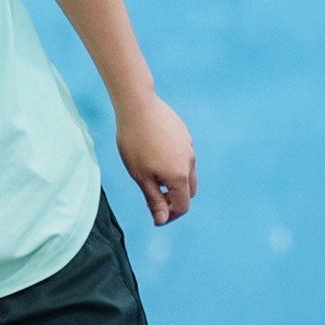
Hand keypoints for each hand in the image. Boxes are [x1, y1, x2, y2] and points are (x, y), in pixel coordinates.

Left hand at [116, 95, 196, 225]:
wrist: (138, 106)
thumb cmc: (135, 142)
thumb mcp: (140, 177)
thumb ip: (154, 200)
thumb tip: (162, 219)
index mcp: (179, 176)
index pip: (182, 206)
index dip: (170, 215)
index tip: (156, 216)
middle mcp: (189, 162)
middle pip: (189, 191)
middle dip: (175, 199)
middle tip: (154, 198)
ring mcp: (189, 147)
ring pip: (187, 172)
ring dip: (175, 181)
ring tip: (152, 175)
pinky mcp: (184, 135)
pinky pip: (183, 156)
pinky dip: (174, 164)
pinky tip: (155, 155)